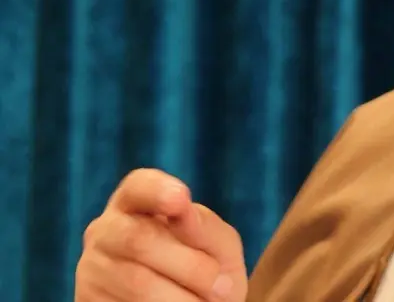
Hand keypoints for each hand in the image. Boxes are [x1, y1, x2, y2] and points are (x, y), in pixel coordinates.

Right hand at [75, 168, 247, 301]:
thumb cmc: (208, 271)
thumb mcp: (218, 246)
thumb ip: (204, 227)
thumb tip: (182, 210)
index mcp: (137, 203)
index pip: (138, 186)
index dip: (157, 191)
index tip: (180, 199)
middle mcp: (105, 230)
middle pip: (140, 239)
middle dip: (191, 266)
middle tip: (222, 288)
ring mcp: (91, 267)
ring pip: (137, 282)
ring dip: (181, 297)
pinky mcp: (87, 300)